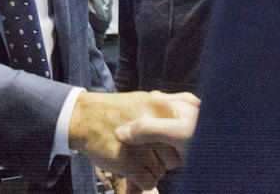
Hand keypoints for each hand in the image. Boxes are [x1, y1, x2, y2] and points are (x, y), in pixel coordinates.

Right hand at [68, 91, 194, 189]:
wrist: (82, 117)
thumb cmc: (114, 109)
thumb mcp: (146, 98)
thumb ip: (170, 102)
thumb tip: (196, 103)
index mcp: (162, 106)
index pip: (182, 136)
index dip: (170, 143)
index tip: (158, 140)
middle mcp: (156, 123)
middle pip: (174, 157)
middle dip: (161, 157)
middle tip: (142, 147)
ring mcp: (144, 145)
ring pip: (161, 171)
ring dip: (150, 168)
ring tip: (133, 154)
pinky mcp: (131, 163)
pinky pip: (149, 181)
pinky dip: (140, 179)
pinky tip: (129, 164)